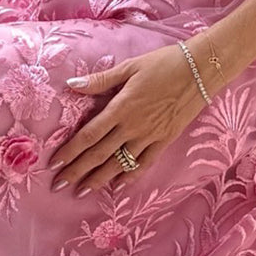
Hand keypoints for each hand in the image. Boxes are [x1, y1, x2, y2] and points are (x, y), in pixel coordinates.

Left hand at [49, 42, 210, 196]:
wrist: (201, 70)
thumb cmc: (163, 63)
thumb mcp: (129, 67)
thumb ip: (100, 80)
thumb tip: (71, 85)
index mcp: (121, 108)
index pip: (89, 135)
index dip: (70, 151)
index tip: (54, 164)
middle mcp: (132, 127)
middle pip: (99, 154)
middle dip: (78, 171)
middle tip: (59, 185)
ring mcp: (149, 136)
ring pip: (119, 163)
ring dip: (99, 179)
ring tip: (82, 192)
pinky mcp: (165, 140)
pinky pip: (145, 163)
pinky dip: (130, 175)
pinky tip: (118, 185)